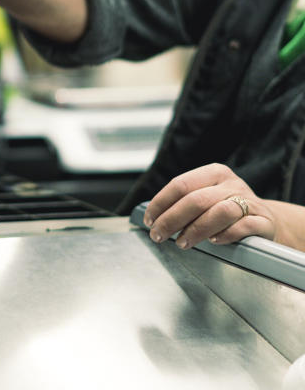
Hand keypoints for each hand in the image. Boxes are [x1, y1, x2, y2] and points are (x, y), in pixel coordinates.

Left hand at [143, 163, 276, 248]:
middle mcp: (232, 184)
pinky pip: (244, 226)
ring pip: (220, 211)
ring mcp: (250, 201)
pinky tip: (214, 241)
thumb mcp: (206, 199)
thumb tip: (152, 217)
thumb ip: (183, 203)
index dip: (160, 204)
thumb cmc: (227, 211)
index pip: (180, 185)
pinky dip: (226, 234)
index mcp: (214, 174)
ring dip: (196, 229)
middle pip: (196, 200)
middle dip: (171, 220)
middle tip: (159, 236)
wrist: (266, 220)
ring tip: (182, 242)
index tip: (149, 220)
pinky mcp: (264, 221)